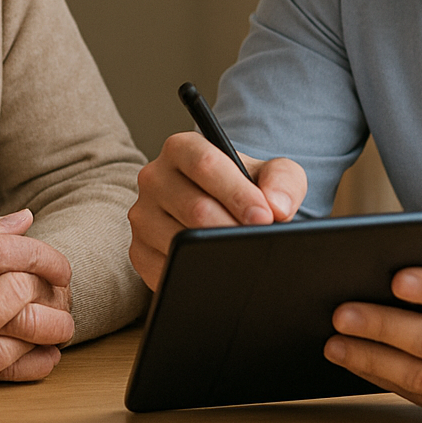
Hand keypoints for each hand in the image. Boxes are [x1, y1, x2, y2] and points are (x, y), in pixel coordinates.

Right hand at [0, 205, 73, 389]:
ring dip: (49, 327)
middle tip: (64, 292)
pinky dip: (32, 363)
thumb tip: (25, 220)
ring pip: (18, 330)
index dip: (42, 255)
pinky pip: (4, 367)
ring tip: (61, 323)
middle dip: (51, 291)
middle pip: (19, 288)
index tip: (58, 266)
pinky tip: (46, 354)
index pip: (8, 248)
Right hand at [127, 130, 307, 289]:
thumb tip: (278, 208)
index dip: (237, 192)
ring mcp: (142, 217)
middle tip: (259, 241)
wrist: (221, 214)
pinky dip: (195, 274)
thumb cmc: (243, 190)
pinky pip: (166, 269)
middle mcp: (154, 178)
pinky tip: (216, 270)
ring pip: (180, 241)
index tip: (264, 217)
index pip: (205, 164)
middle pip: (195, 207)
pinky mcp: (139, 252)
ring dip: (215, 253)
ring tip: (241, 254)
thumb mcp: (269, 175)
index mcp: (182, 148)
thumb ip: (282, 180)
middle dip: (233, 228)